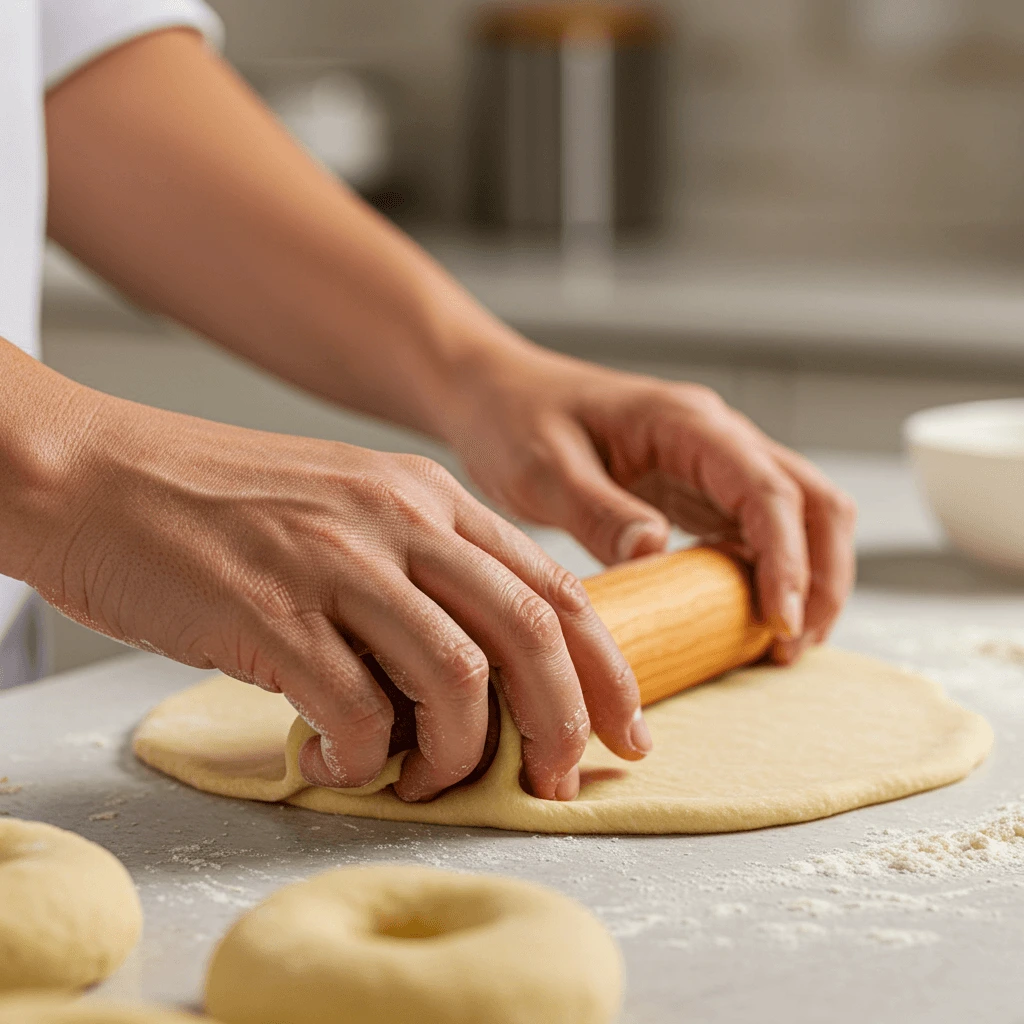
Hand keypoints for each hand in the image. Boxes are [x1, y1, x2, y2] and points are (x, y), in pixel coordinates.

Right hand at [21, 385, 652, 801]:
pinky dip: (361, 755)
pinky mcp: (268, 611)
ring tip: (425, 781)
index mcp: (428, 496)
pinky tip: (337, 758)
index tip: (624, 729)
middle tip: (558, 781)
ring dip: (456, 754)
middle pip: (530, 633)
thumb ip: (420, 574)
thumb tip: (474, 680)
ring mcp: (335, 560)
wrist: (98, 473)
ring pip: (457, 677)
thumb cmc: (222, 503)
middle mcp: (398, 518)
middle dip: (563, 723)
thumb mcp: (350, 508)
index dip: (605, 669)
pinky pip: (353, 709)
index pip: (555, 587)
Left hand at [446, 348, 856, 662]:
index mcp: (685, 423)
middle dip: (821, 573)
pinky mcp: (697, 488)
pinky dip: (771, 573)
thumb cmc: (515, 420)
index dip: (789, 558)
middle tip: (795, 644)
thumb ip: (599, 511)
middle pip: (812, 500)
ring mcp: (712, 462)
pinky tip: (751, 617)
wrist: (496, 396)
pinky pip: (757, 530)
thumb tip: (656, 553)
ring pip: (799, 514)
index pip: (767, 490)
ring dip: (807, 576)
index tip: (782, 622)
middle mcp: (714, 437)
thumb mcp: (543, 470)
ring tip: (783, 644)